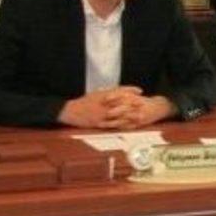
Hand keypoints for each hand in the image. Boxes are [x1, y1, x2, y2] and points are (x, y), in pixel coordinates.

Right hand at [58, 88, 173, 128]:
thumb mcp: (96, 93)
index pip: (120, 90)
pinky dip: (123, 125)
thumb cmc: (84, 102)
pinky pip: (114, 125)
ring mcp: (102, 115)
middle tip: (144, 103)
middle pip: (122, 102)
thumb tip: (121, 90)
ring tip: (141, 116)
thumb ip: (108, 92)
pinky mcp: (100, 123)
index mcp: (103, 95)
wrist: (71, 111)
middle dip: (134, 103)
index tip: (140, 90)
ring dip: (131, 115)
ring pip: (120, 114)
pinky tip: (130, 125)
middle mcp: (104, 104)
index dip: (131, 90)